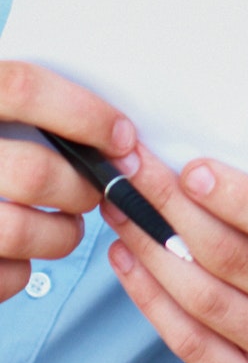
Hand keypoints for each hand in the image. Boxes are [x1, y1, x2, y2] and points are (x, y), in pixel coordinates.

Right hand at [0, 61, 134, 301]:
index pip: (21, 87)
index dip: (84, 113)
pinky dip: (21, 271)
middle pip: (32, 173)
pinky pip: (1, 275)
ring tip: (64, 226)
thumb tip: (115, 134)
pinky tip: (21, 254)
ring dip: (60, 235)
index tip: (121, 137)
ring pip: (17, 231)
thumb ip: (31, 109)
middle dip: (81, 190)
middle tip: (92, 192)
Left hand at [101, 142, 247, 362]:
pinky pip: (190, 343)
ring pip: (205, 302)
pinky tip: (129, 261)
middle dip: (176, 213)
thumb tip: (203, 163)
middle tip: (134, 176)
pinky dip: (150, 298)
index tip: (194, 169)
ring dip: (151, 251)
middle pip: (238, 263)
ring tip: (122, 212)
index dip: (242, 201)